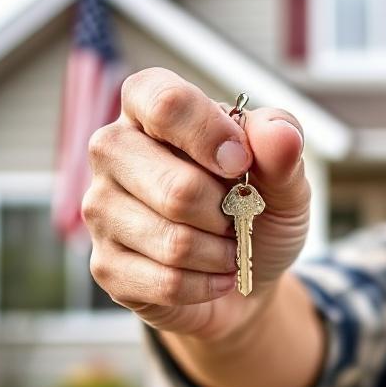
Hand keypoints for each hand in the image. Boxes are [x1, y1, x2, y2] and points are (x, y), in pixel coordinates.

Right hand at [82, 67, 308, 340]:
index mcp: (151, 106)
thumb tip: (280, 135)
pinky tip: (213, 276)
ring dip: (221, 254)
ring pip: (173, 241)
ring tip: (227, 248)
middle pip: (176, 188)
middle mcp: (113, 148)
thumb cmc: (257, 209)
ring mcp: (101, 207)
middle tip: (236, 215)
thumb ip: (282, 150)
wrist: (246, 277)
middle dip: (226, 213)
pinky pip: (167, 282)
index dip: (209, 135)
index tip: (240, 164)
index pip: (165, 102)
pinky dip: (207, 284)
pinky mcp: (105, 264)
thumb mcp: (284, 177)